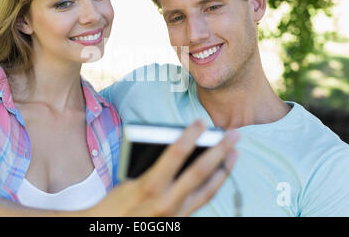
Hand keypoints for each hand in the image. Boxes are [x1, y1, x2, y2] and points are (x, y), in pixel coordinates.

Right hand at [89, 120, 239, 215]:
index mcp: (149, 186)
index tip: (202, 121)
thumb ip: (151, 166)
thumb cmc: (115, 204)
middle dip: (219, 150)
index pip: (176, 153)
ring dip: (224, 168)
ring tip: (235, 152)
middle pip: (200, 170)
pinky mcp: (182, 220)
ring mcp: (177, 214)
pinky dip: (215, 184)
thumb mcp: (127, 181)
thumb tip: (177, 148)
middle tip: (233, 134)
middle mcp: (167, 201)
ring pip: (208, 188)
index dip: (190, 135)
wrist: (113, 231)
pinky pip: (204, 199)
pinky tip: (221, 172)